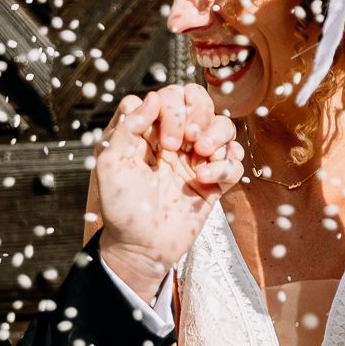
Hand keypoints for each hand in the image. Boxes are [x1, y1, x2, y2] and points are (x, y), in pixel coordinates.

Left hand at [92, 84, 243, 302]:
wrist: (140, 249)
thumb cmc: (120, 210)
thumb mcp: (110, 164)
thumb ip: (127, 127)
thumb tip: (152, 97)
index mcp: (147, 132)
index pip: (168, 96)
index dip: (170, 109)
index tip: (161, 140)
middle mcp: (174, 141)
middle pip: (199, 101)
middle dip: (198, 113)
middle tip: (185, 141)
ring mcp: (195, 160)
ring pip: (223, 126)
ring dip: (218, 134)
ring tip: (201, 156)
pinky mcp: (213, 182)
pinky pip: (234, 161)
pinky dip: (226, 165)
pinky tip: (206, 178)